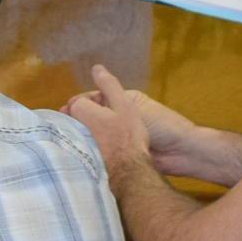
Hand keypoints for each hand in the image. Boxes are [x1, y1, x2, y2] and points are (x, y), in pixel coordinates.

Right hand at [65, 65, 192, 178]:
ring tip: (65, 140)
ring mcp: (119, 137)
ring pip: (94, 134)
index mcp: (123, 102)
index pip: (94, 98)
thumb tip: (85, 86)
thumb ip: (107, 97)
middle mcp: (119, 118)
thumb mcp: (131, 106)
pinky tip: (78, 152)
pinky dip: (90, 150)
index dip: (78, 103)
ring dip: (82, 136)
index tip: (64, 111)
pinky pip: (101, 150)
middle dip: (76, 120)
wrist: (180, 152)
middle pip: (92, 116)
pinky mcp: (121, 154)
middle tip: (61, 126)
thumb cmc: (160, 124)